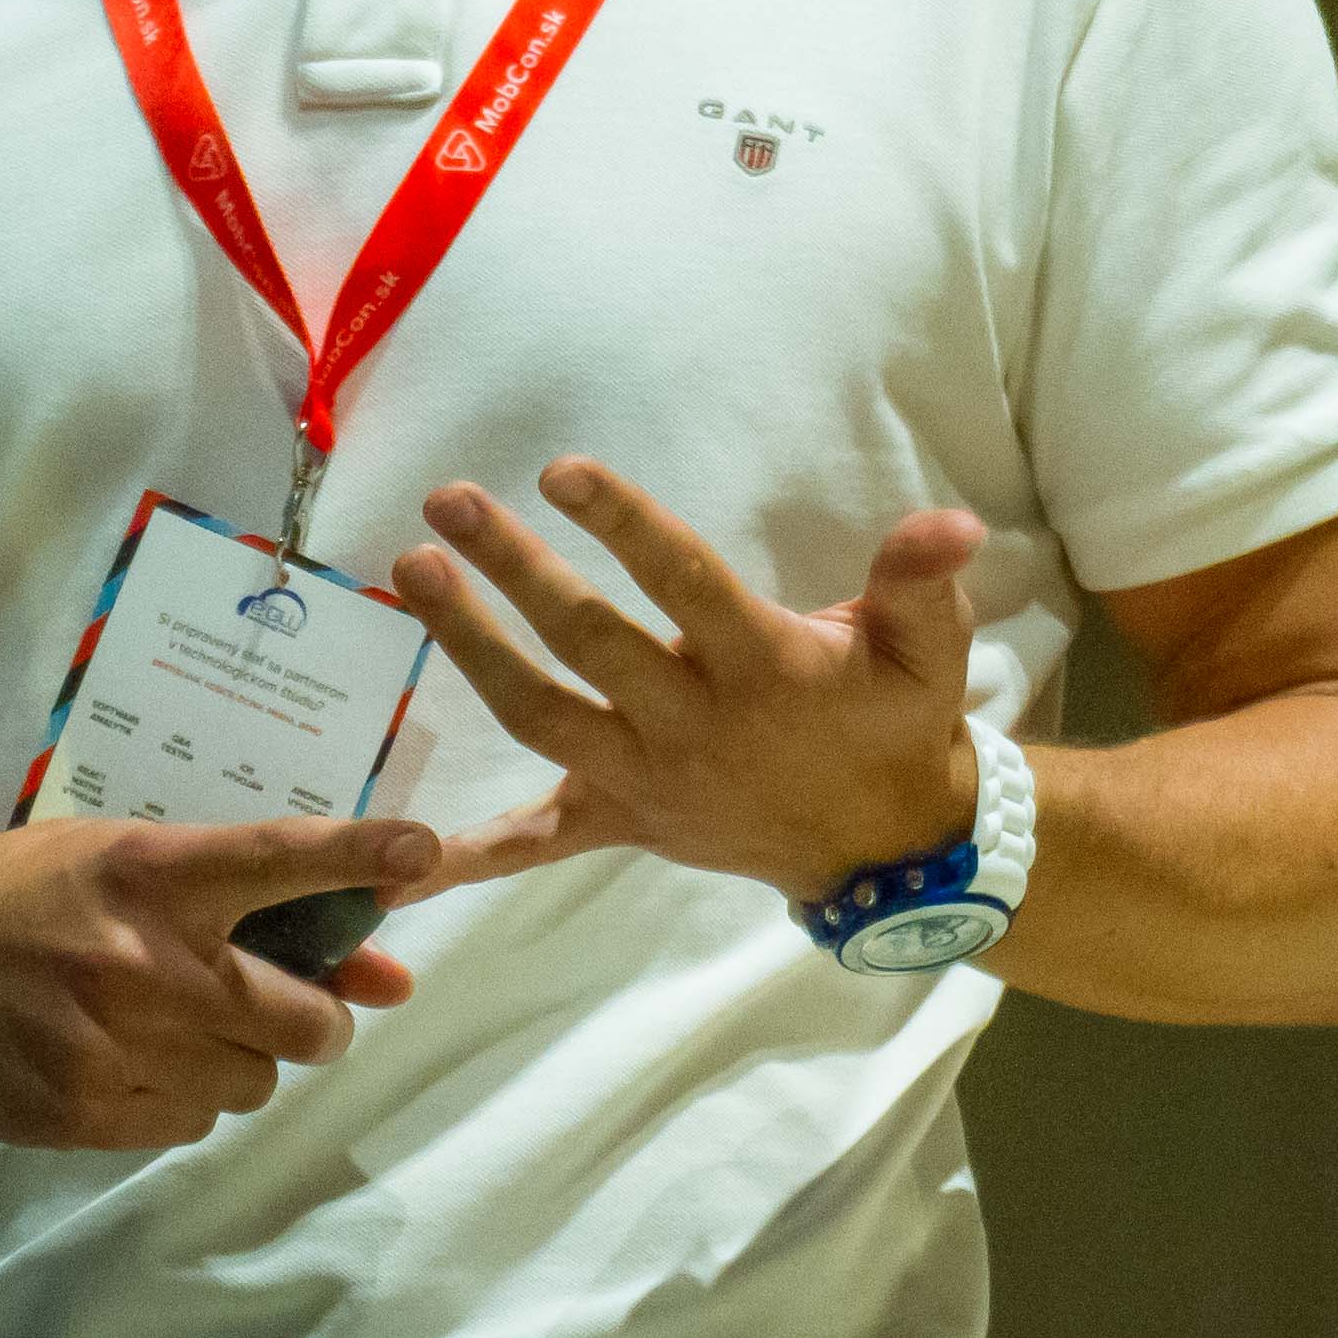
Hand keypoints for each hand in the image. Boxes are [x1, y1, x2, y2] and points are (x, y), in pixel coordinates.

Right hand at [0, 814, 438, 1151]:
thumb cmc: (35, 893)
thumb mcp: (133, 865)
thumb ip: (256, 912)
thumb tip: (385, 975)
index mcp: (153, 874)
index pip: (277, 858)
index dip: (359, 856)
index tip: (426, 853)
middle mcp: (143, 961)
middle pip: (303, 1020)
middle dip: (314, 1019)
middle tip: (285, 1006)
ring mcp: (114, 1047)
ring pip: (254, 1084)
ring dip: (239, 1060)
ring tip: (175, 1025)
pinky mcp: (84, 1113)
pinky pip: (192, 1126)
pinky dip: (182, 1098)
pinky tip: (130, 1061)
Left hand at [393, 458, 986, 902]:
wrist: (884, 847)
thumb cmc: (896, 724)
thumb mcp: (929, 650)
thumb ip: (923, 582)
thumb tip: (949, 523)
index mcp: (762, 670)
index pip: (684, 585)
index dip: (626, 526)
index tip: (563, 472)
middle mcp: (692, 725)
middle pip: (590, 642)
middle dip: (517, 572)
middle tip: (450, 502)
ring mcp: (645, 779)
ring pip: (541, 714)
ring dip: (471, 647)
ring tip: (417, 573)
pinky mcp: (617, 820)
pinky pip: (534, 843)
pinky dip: (465, 858)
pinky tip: (388, 865)